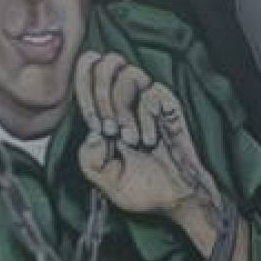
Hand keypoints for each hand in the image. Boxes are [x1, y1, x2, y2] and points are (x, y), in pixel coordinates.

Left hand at [75, 50, 248, 260]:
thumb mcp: (106, 181)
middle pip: (102, 64)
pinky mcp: (168, 103)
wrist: (177, 197)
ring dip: (124, 110)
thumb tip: (92, 132)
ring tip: (131, 138)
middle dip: (102, 100)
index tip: (98, 128)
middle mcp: (123, 100)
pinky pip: (151, 93)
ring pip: (126, 73)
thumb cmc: (143, 188)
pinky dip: (146, 119)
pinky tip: (150, 140)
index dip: (84, 92)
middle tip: (111, 131)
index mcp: (103, 113)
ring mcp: (146, 99)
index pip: (85, 73)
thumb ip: (88, 160)